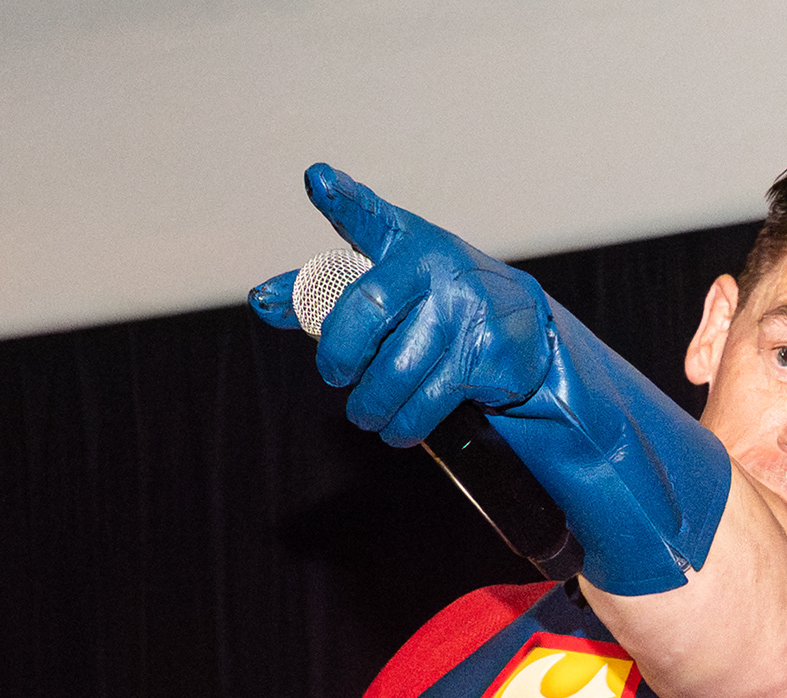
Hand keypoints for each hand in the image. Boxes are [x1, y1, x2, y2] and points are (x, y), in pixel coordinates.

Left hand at [264, 164, 554, 446]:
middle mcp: (437, 266)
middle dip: (341, 356)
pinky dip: (403, 425)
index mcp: (404, 240)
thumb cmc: (434, 300)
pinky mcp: (487, 354)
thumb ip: (323, 288)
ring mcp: (467, 309)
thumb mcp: (387, 281)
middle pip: (367, 310)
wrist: (525, 329)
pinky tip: (397, 426)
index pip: (368, 216)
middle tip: (335, 376)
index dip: (341, 199)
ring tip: (365, 413)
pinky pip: (427, 402)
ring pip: (395, 370)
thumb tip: (261, 302)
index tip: (317, 181)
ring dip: (370, 404)